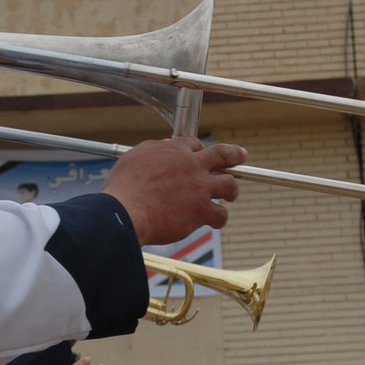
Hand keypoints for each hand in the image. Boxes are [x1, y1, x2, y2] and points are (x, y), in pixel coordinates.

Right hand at [102, 138, 245, 245]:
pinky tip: (215, 221)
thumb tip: (163, 147)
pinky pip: (220, 214)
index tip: (200, 154)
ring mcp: (199, 188)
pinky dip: (219, 218)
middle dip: (235, 154)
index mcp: (174, 150)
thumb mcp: (135, 158)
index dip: (199, 149)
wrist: (125, 212)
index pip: (194, 143)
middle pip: (222, 154)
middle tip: (241, 155)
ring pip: (229, 184)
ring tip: (231, 194)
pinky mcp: (201, 211)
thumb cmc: (123, 189)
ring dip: (231, 189)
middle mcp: (191, 165)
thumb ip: (153, 151)